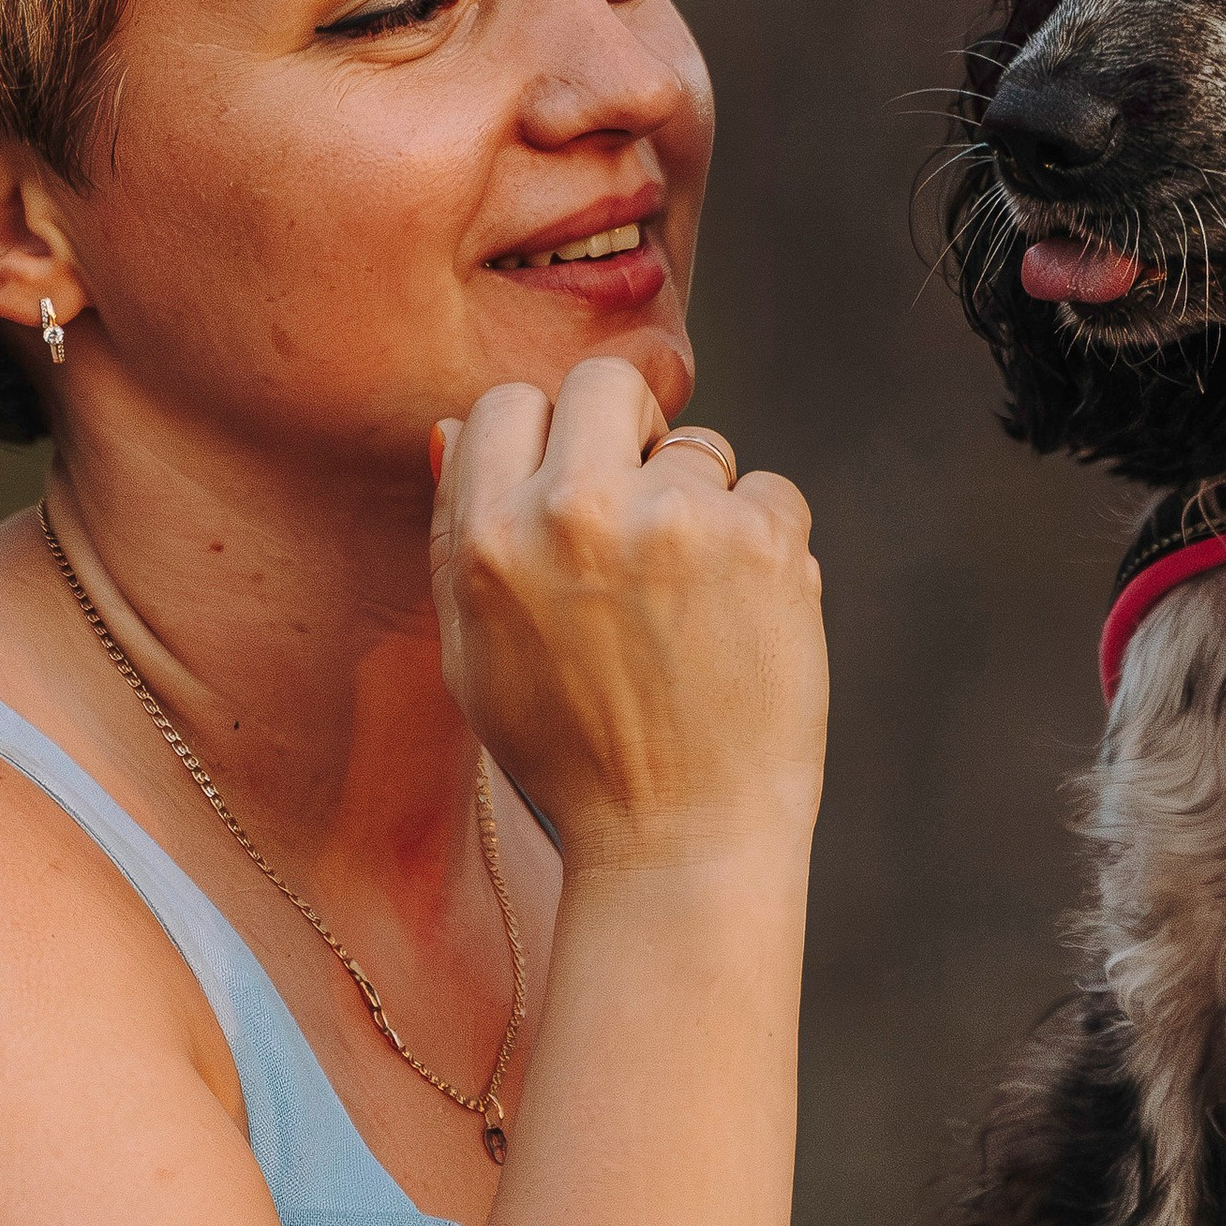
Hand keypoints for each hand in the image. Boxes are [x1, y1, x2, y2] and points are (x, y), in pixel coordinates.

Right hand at [430, 358, 825, 880]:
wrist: (679, 843)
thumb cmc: (572, 757)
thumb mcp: (475, 656)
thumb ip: (458, 537)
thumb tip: (455, 430)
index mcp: (490, 539)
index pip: (509, 404)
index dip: (549, 440)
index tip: (579, 488)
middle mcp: (575, 514)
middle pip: (609, 382)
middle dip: (631, 430)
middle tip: (647, 504)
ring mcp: (675, 521)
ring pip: (703, 449)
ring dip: (706, 507)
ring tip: (696, 606)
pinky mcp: (761, 541)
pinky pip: (771, 493)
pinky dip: (768, 547)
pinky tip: (745, 621)